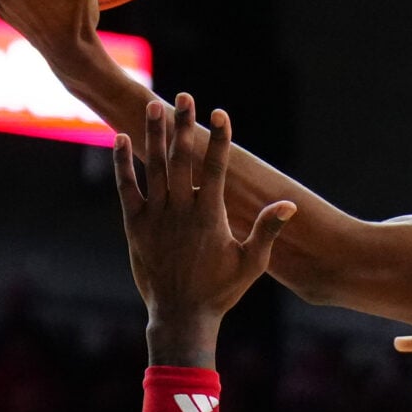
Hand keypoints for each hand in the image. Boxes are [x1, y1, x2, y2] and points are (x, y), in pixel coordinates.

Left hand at [117, 94, 294, 364]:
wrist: (181, 315)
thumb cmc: (220, 291)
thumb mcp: (251, 263)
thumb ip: (266, 230)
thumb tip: (289, 205)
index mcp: (209, 216)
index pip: (216, 168)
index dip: (219, 139)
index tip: (221, 112)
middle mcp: (180, 210)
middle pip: (182, 158)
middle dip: (184, 125)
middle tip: (184, 96)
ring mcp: (155, 216)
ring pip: (153, 167)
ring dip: (154, 135)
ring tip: (153, 106)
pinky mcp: (135, 225)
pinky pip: (127, 187)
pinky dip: (124, 163)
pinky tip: (122, 139)